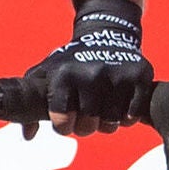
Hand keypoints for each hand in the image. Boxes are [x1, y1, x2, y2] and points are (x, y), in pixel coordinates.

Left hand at [29, 0, 151, 135]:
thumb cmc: (72, 61)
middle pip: (89, 124)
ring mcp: (117, 74)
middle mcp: (91, 73)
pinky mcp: (140, 75)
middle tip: (86, 118)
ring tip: (102, 112)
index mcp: (65, 74)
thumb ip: (32, 102)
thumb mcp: (47, 73)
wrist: (106, 33)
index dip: (63, 126)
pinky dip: (127, 117)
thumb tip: (28, 135)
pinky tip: (120, 106)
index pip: (62, 120)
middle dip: (86, 127)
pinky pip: (133, 114)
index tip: (66, 121)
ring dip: (107, 123)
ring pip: (112, 122)